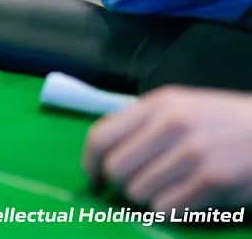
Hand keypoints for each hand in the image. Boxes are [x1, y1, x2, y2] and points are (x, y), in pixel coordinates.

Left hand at [83, 86, 251, 210]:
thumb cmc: (224, 121)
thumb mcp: (181, 106)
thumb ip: (143, 122)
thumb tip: (105, 150)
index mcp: (158, 104)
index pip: (101, 135)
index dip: (89, 162)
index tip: (92, 176)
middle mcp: (171, 126)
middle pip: (115, 168)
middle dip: (119, 183)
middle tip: (132, 186)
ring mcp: (192, 154)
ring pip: (138, 192)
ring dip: (146, 197)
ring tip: (164, 189)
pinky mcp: (213, 181)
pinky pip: (166, 207)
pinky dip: (168, 209)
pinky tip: (182, 199)